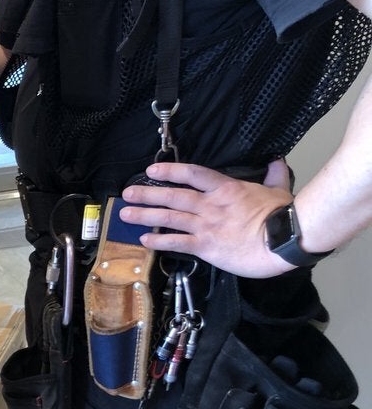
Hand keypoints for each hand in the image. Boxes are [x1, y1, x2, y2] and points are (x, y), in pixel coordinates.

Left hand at [119, 160, 298, 277]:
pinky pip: (176, 243)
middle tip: (127, 193)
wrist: (284, 240)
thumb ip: (274, 175)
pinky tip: (143, 240)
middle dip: (147, 194)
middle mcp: (210, 205)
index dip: (170, 170)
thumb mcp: (278, 189)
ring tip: (125, 214)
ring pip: (168, 218)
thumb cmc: (284, 216)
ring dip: (144, 215)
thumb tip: (277, 161)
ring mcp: (205, 226)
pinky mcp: (205, 247)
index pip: (192, 174)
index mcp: (226, 189)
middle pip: (172, 196)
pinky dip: (157, 242)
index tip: (152, 170)